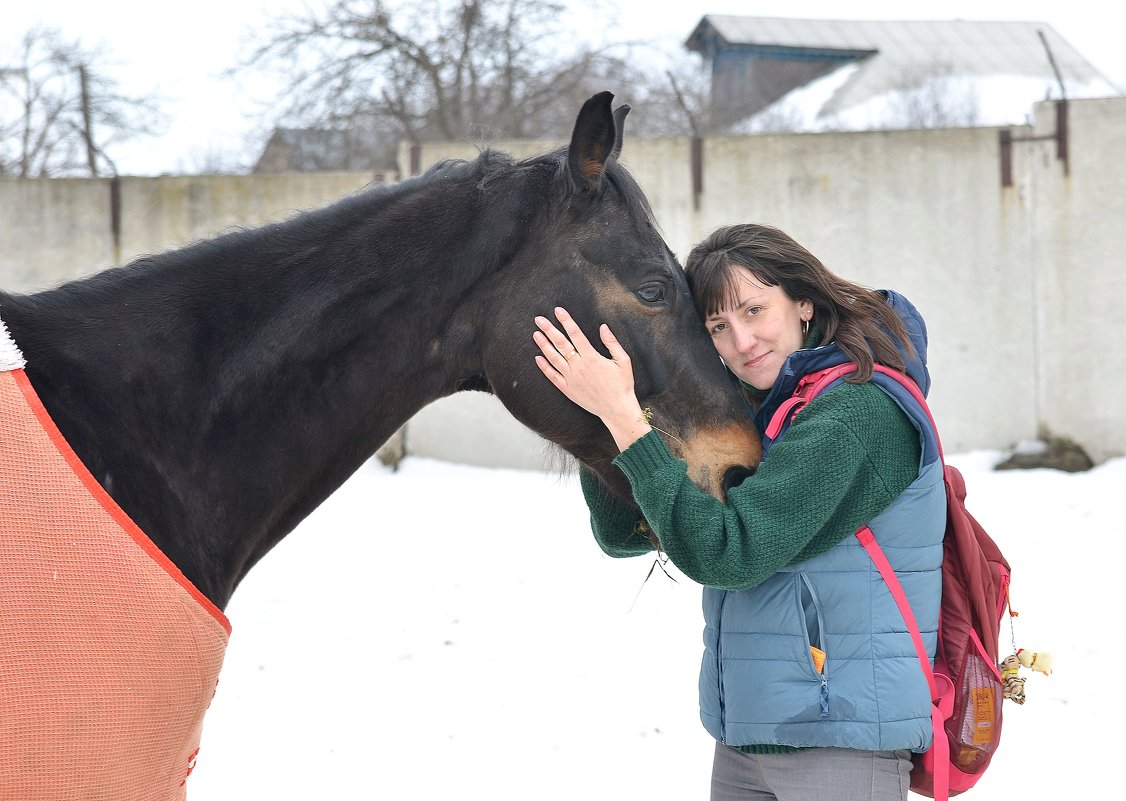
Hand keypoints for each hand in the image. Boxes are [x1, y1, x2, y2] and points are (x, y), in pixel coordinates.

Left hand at [533, 307, 651, 450]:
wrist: (617, 409)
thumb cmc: (622, 385)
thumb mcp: (623, 361)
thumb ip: (612, 343)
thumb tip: (603, 327)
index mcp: (592, 357)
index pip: (575, 334)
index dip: (566, 321)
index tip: (558, 311)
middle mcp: (579, 366)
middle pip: (560, 344)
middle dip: (549, 330)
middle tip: (539, 319)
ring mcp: (572, 379)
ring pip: (554, 358)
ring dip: (544, 345)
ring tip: (535, 334)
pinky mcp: (568, 390)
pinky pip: (553, 376)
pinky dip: (544, 367)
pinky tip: (538, 358)